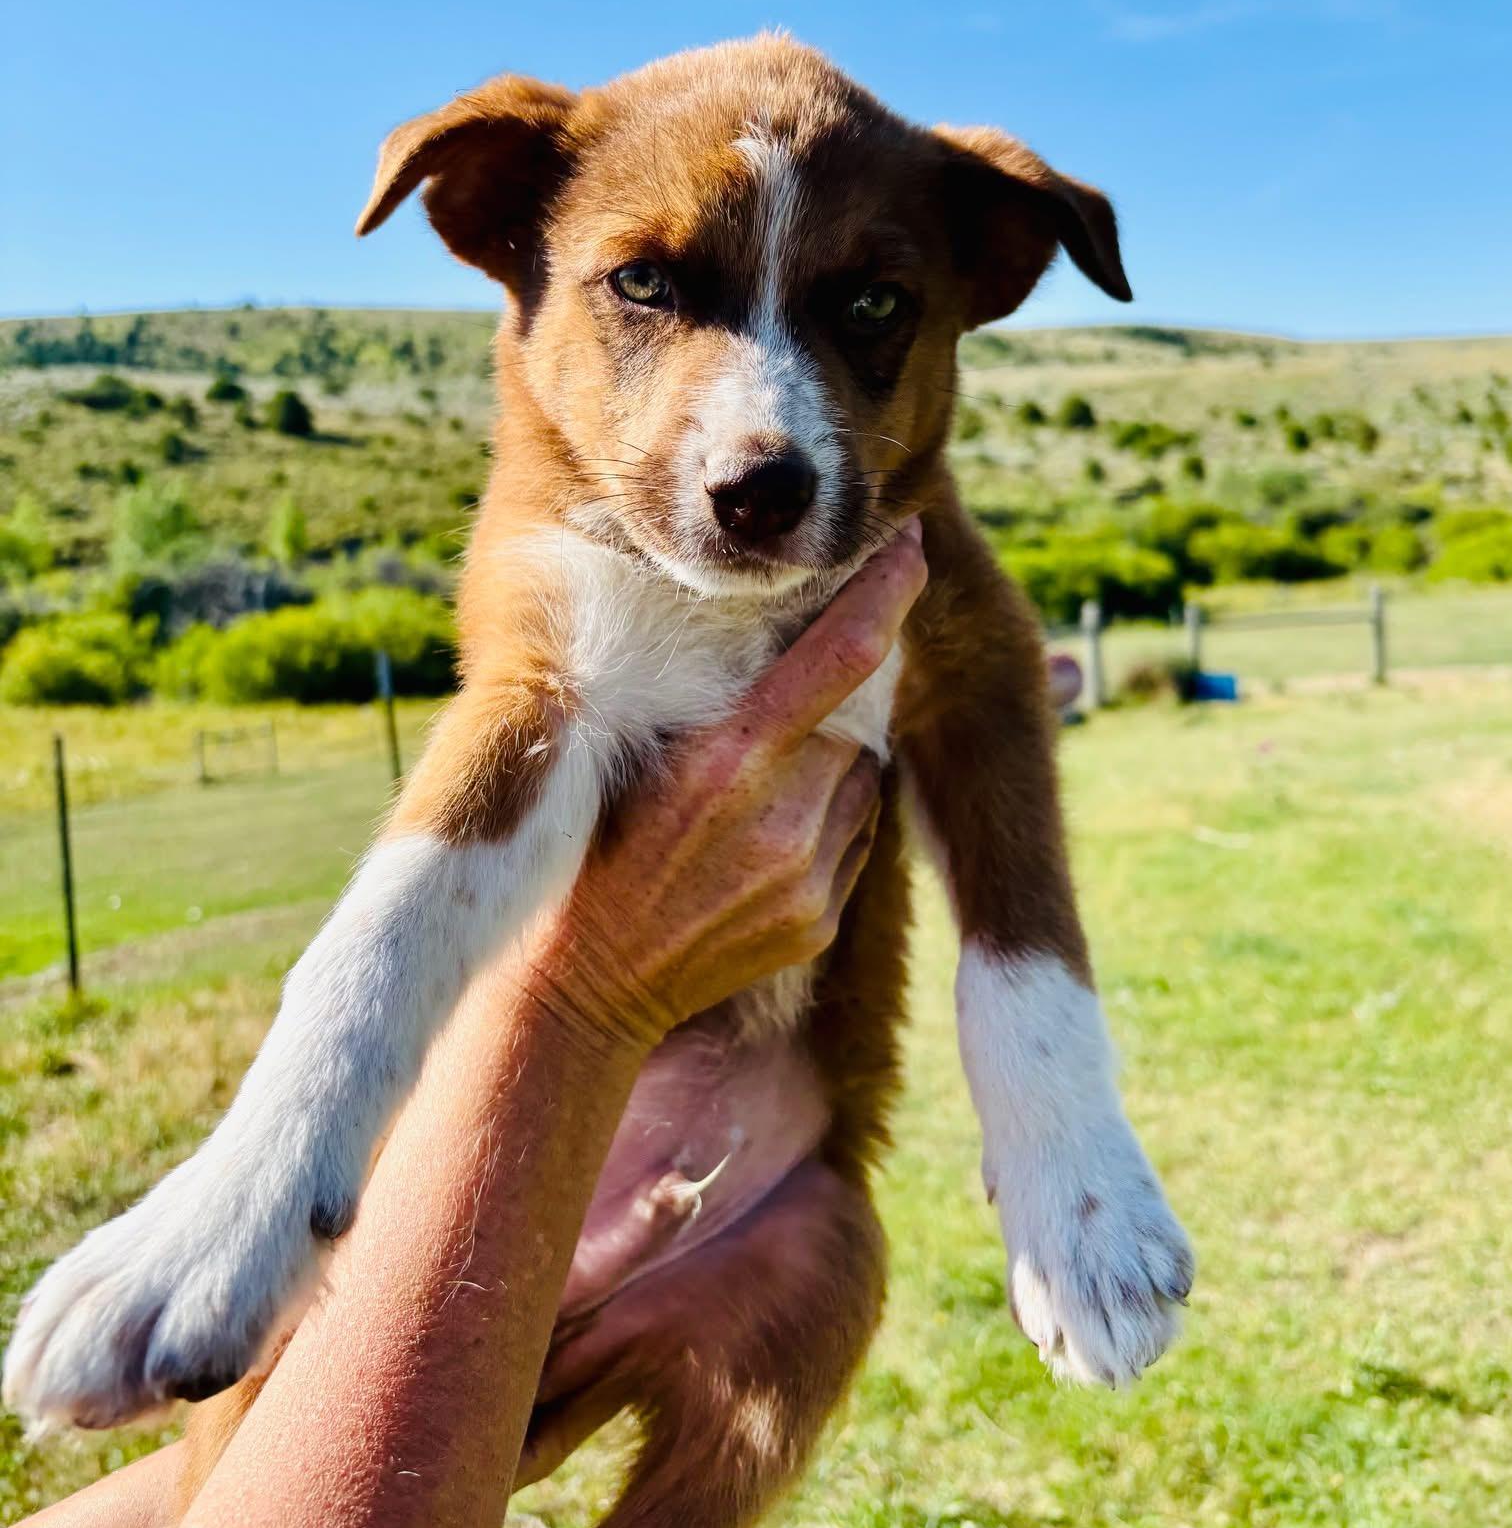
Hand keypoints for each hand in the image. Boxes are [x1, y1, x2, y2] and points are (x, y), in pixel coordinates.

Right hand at [529, 519, 926, 1051]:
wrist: (580, 986)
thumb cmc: (588, 844)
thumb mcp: (629, 750)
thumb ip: (715, 697)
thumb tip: (794, 625)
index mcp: (726, 760)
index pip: (841, 656)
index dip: (888, 592)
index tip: (914, 542)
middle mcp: (781, 818)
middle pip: (856, 714)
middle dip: (837, 690)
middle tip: (784, 689)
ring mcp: (808, 877)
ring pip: (861, 772)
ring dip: (831, 757)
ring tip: (753, 781)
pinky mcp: (820, 920)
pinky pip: (854, 835)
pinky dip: (825, 815)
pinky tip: (762, 833)